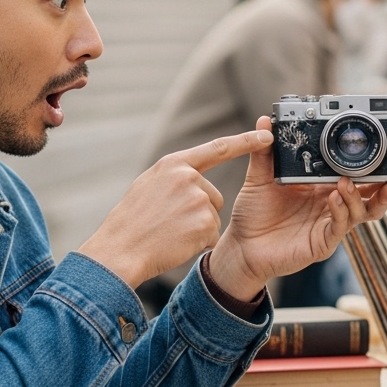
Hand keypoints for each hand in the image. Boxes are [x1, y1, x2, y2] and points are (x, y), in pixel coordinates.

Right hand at [79, 132, 267, 286]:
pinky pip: (212, 235)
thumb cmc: (131, 221)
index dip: (246, 141)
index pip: (218, 148)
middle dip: (199, 210)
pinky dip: (198, 242)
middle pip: (213, 195)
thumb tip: (195, 175)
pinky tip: (176, 242)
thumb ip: (175, 176)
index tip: (266, 136)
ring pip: (212, 216)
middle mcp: (188, 178)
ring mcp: (198, 200)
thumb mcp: (148, 185)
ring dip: (198, 227)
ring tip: (170, 231)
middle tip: (169, 221)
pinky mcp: (205, 224)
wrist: (119, 250)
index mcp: (174, 164)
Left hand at [206, 116, 386, 298]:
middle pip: (369, 196)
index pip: (354, 175)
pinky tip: (335, 198)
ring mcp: (329, 224)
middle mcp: (331, 205)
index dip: (369, 167)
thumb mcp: (259, 178)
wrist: (241, 245)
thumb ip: (266, 151)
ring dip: (359, 196)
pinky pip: (340, 227)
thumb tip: (266, 119)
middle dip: (382, 185)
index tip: (378, 151)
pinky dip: (341, 211)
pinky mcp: (322, 242)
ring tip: (347, 182)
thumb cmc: (254, 214)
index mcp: (322, 188)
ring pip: (361, 212)